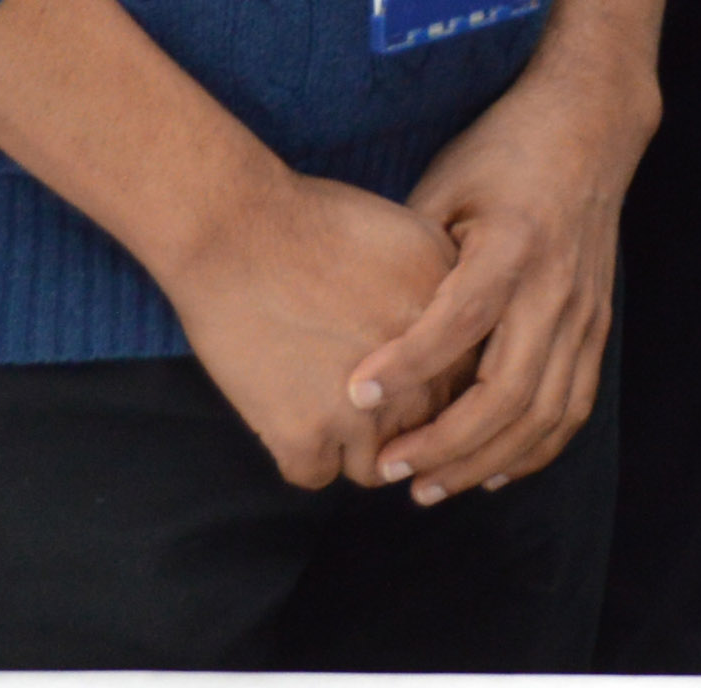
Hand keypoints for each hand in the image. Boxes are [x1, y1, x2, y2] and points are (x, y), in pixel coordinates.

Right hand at [156, 168, 461, 488]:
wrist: (235, 229)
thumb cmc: (317, 225)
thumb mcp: (413, 242)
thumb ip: (447, 301)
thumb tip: (459, 348)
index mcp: (456, 329)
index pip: (465, 391)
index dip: (428, 385)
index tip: (394, 370)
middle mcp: (424, 375)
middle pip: (426, 432)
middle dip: (392, 419)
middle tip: (350, 388)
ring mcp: (367, 412)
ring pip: (376, 467)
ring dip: (348, 444)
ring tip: (317, 397)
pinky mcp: (306, 437)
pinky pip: (316, 475)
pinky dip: (298, 451)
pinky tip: (283, 404)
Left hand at [350, 65, 661, 500]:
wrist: (591, 125)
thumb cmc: (502, 151)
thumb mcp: (445, 184)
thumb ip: (414, 257)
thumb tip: (358, 325)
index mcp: (514, 244)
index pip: (460, 321)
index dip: (409, 365)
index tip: (355, 395)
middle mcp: (556, 286)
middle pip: (508, 391)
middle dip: (445, 444)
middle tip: (386, 469)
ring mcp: (585, 310)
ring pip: (544, 413)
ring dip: (485, 460)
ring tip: (429, 487)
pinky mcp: (597, 324)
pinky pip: (573, 405)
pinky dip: (535, 450)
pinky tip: (491, 472)